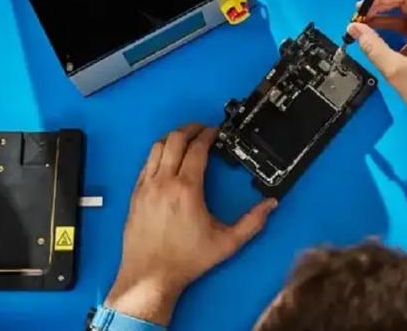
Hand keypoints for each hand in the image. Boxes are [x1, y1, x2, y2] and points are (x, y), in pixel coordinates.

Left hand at [105, 123, 277, 325]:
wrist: (149, 277)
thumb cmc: (187, 260)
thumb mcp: (227, 243)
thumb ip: (252, 222)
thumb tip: (271, 204)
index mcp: (187, 188)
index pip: (196, 149)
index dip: (207, 135)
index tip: (215, 132)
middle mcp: (164, 182)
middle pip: (174, 140)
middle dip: (190, 129)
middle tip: (202, 129)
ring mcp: (146, 186)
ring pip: (156, 147)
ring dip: (172, 137)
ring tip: (184, 138)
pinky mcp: (135, 194)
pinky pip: (146, 163)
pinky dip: (158, 153)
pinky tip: (166, 158)